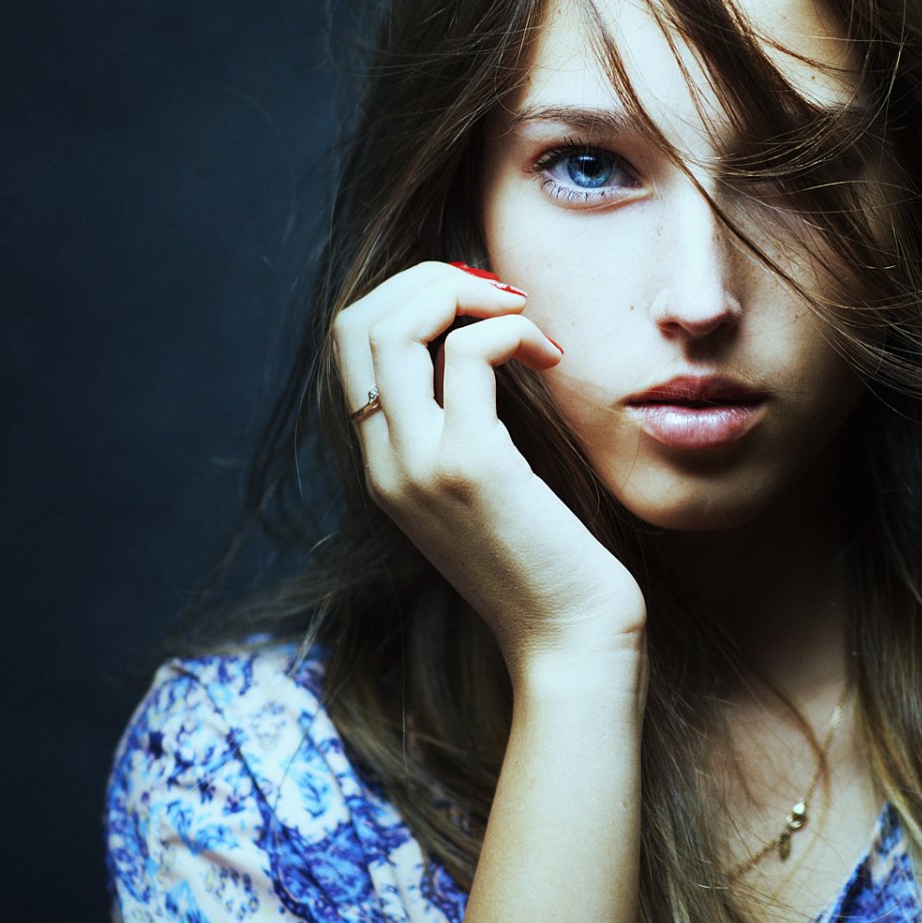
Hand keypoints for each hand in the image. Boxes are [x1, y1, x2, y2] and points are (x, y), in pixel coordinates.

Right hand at [331, 261, 644, 674]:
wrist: (571, 642)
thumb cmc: (550, 563)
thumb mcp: (490, 485)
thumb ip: (470, 422)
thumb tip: (486, 341)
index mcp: (383, 465)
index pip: (350, 344)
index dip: (408, 297)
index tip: (480, 307)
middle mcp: (386, 463)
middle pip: (357, 321)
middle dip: (430, 280)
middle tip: (503, 298)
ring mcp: (420, 464)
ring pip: (396, 325)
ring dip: (465, 292)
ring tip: (523, 317)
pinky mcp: (473, 465)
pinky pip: (471, 354)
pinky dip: (511, 332)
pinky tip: (551, 358)